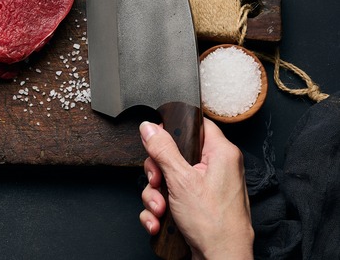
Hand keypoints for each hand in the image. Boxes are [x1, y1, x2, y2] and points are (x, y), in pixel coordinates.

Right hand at [139, 118, 252, 259]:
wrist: (220, 259)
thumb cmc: (214, 224)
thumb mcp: (181, 180)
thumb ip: (163, 150)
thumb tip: (150, 127)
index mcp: (221, 153)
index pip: (196, 125)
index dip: (174, 129)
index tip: (157, 140)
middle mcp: (216, 168)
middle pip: (174, 154)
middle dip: (157, 173)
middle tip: (157, 182)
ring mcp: (205, 188)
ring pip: (168, 179)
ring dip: (155, 196)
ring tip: (160, 210)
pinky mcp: (196, 205)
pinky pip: (170, 198)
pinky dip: (159, 211)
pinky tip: (158, 221)